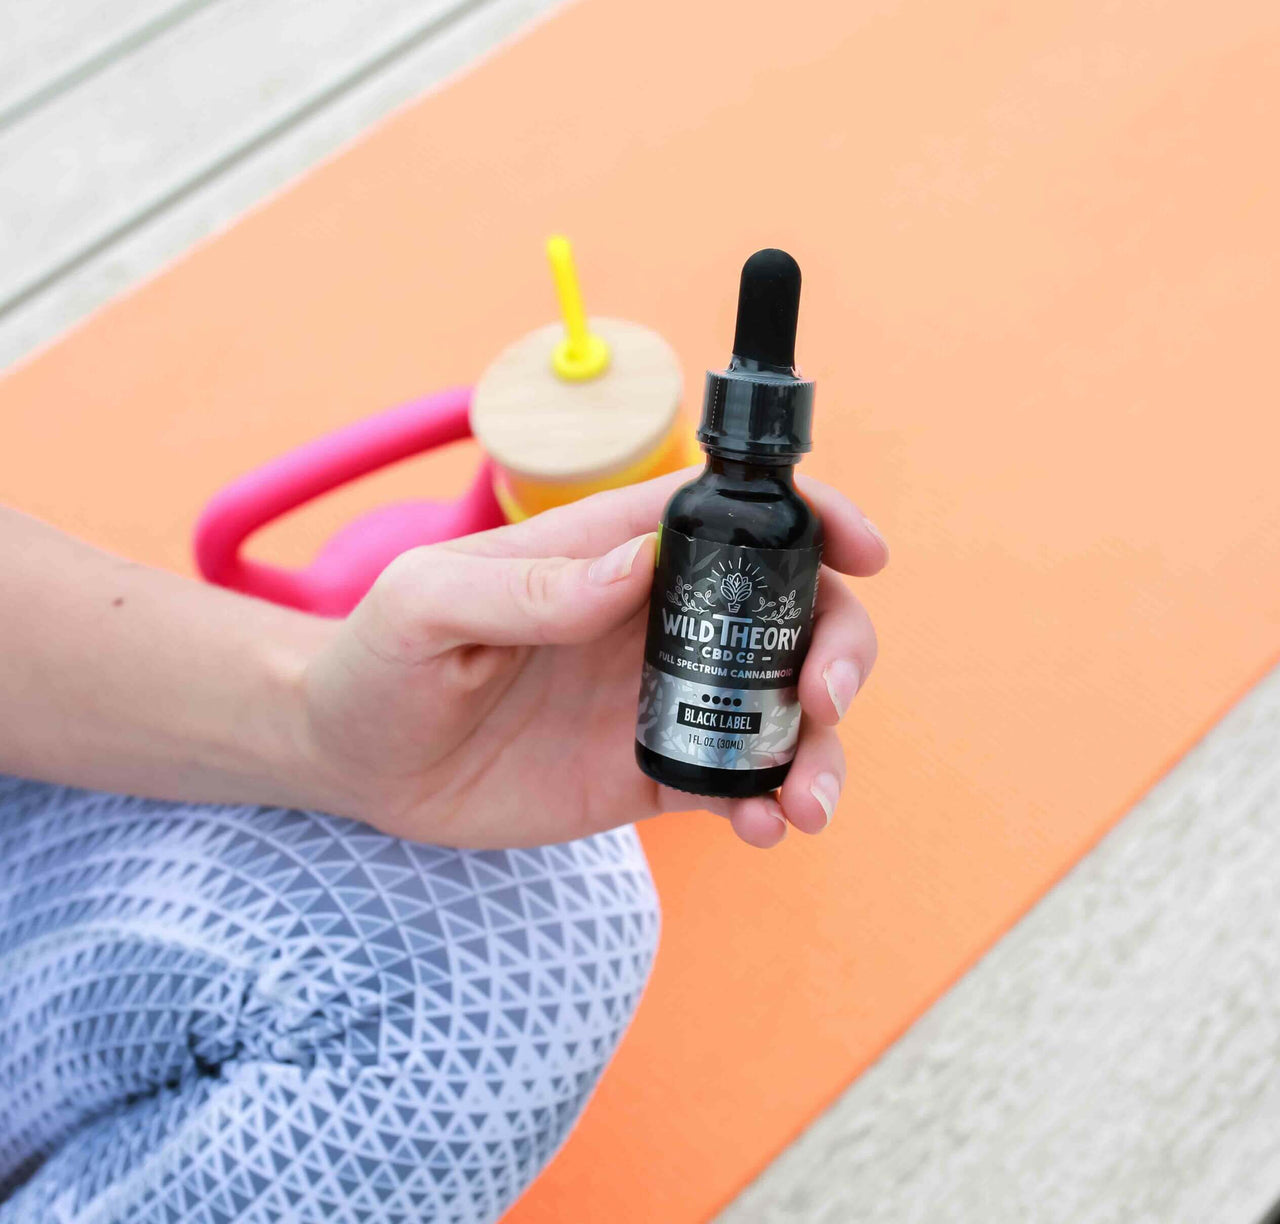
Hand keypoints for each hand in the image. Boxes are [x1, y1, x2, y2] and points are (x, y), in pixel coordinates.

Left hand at [300, 470, 885, 848]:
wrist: (352, 762)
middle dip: (837, 646)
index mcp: (611, 553)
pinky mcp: (648, 771)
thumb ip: (525, 585)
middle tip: (824, 699)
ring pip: (776, 706)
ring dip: (818, 747)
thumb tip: (633, 571)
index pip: (730, 515)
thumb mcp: (426, 605)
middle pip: (786, 612)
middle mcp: (653, 620)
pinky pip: (732, 781)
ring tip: (804, 804)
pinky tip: (764, 827)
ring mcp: (659, 697)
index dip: (811, 520)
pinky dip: (768, 802)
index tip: (863, 552)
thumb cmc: (378, 659)